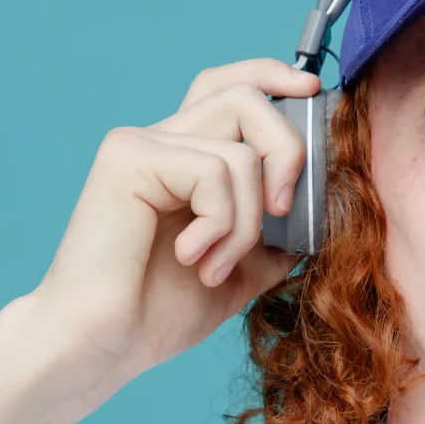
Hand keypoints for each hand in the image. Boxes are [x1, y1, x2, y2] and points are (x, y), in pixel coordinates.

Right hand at [31, 58, 317, 388]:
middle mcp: (160, 140)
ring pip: (241, 150)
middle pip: (246, 97)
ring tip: (216, 267)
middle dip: (288, 150)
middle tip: (284, 212)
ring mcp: (141, 145)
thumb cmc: (156, 314)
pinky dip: (222, 226)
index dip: (275, 77)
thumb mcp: (241, 271)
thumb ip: (277, 236)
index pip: (233, 87)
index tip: (312, 93)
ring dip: (249, 222)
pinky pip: (215, 173)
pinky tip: (192, 259)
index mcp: (183, 157)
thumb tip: (322, 210)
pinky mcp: (129, 158)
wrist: (102, 345)